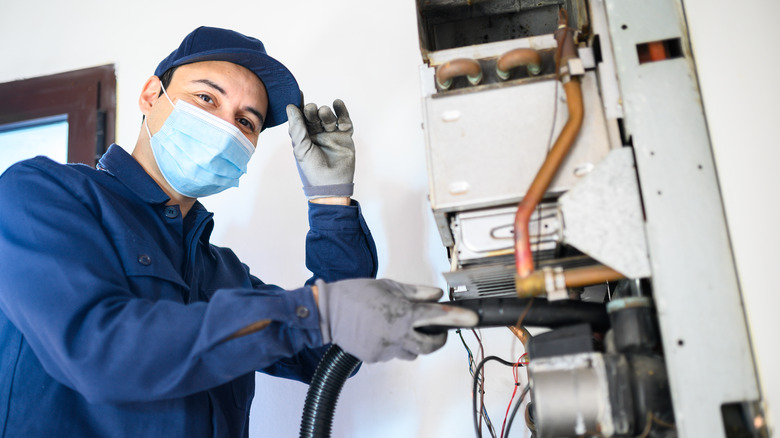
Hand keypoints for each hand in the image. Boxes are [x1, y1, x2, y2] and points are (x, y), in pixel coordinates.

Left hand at [286, 100, 354, 198]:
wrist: (331, 185)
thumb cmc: (312, 170)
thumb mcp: (301, 148)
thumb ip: (297, 127)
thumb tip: (290, 106)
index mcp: (304, 137)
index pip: (301, 118)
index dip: (299, 106)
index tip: (298, 93)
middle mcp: (318, 134)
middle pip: (314, 115)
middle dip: (312, 110)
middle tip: (312, 109)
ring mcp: (332, 135)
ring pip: (329, 117)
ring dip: (326, 112)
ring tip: (324, 113)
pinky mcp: (345, 137)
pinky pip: (344, 121)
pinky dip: (342, 111)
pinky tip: (337, 103)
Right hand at [315, 278, 478, 362]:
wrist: (327, 311)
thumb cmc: (355, 295)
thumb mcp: (389, 285)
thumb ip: (416, 293)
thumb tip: (436, 296)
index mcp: (402, 313)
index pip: (438, 317)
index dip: (459, 318)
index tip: (472, 318)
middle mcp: (397, 333)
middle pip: (431, 346)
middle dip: (438, 339)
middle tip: (436, 330)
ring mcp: (386, 348)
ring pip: (412, 352)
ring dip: (413, 342)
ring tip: (398, 327)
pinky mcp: (375, 357)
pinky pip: (393, 354)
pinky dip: (393, 345)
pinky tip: (380, 332)